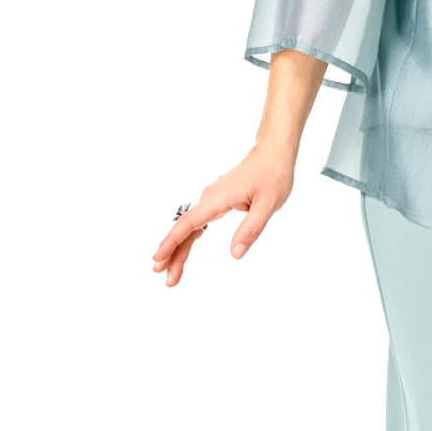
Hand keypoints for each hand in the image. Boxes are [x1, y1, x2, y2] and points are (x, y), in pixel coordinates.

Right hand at [151, 140, 296, 286]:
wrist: (273, 153)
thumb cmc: (272, 176)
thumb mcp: (268, 205)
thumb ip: (250, 229)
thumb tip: (235, 254)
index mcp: (218, 198)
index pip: (189, 222)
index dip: (172, 241)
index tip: (158, 257)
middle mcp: (209, 198)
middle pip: (185, 228)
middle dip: (172, 252)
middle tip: (163, 276)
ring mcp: (211, 200)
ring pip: (189, 227)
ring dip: (178, 249)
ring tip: (171, 272)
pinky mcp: (216, 203)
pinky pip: (198, 223)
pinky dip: (189, 239)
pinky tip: (182, 252)